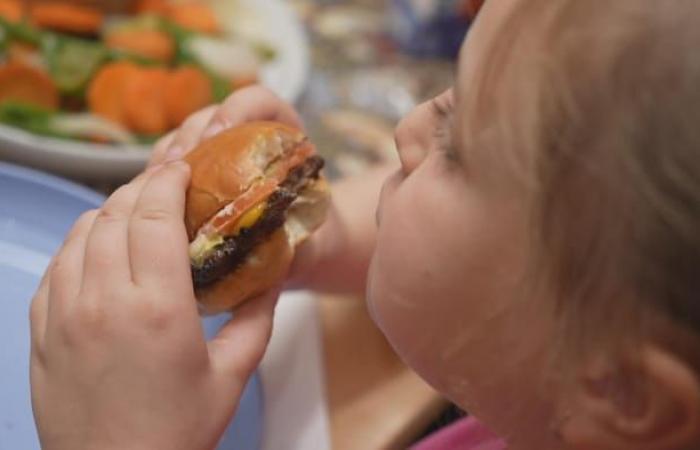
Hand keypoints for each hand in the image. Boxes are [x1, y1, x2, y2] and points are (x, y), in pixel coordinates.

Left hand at [30, 163, 278, 449]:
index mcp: (158, 309)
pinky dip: (79, 243)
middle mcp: (104, 302)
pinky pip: (55, 266)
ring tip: (135, 212)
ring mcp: (64, 315)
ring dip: (110, 211)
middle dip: (141, 187)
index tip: (181, 169)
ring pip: (81, 234)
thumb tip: (271, 276)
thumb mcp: (232, 375)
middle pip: (115, 214)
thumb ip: (257, 318)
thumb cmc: (176, 431)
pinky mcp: (41, 331)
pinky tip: (99, 248)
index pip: (153, 216)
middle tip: (164, 185)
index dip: (167, 181)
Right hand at [147, 85, 349, 291]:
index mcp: (281, 137)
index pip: (259, 101)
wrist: (303, 254)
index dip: (238, 108)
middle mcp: (244, 138)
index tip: (219, 132)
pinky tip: (148, 200)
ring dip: (167, 157)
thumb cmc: (313, 238)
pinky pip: (166, 171)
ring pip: (181, 140)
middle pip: (210, 117)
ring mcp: (214, 156)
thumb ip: (299, 232)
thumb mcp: (316, 236)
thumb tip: (268, 232)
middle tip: (178, 163)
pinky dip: (155, 182)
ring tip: (156, 182)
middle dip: (190, 135)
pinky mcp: (192, 179)